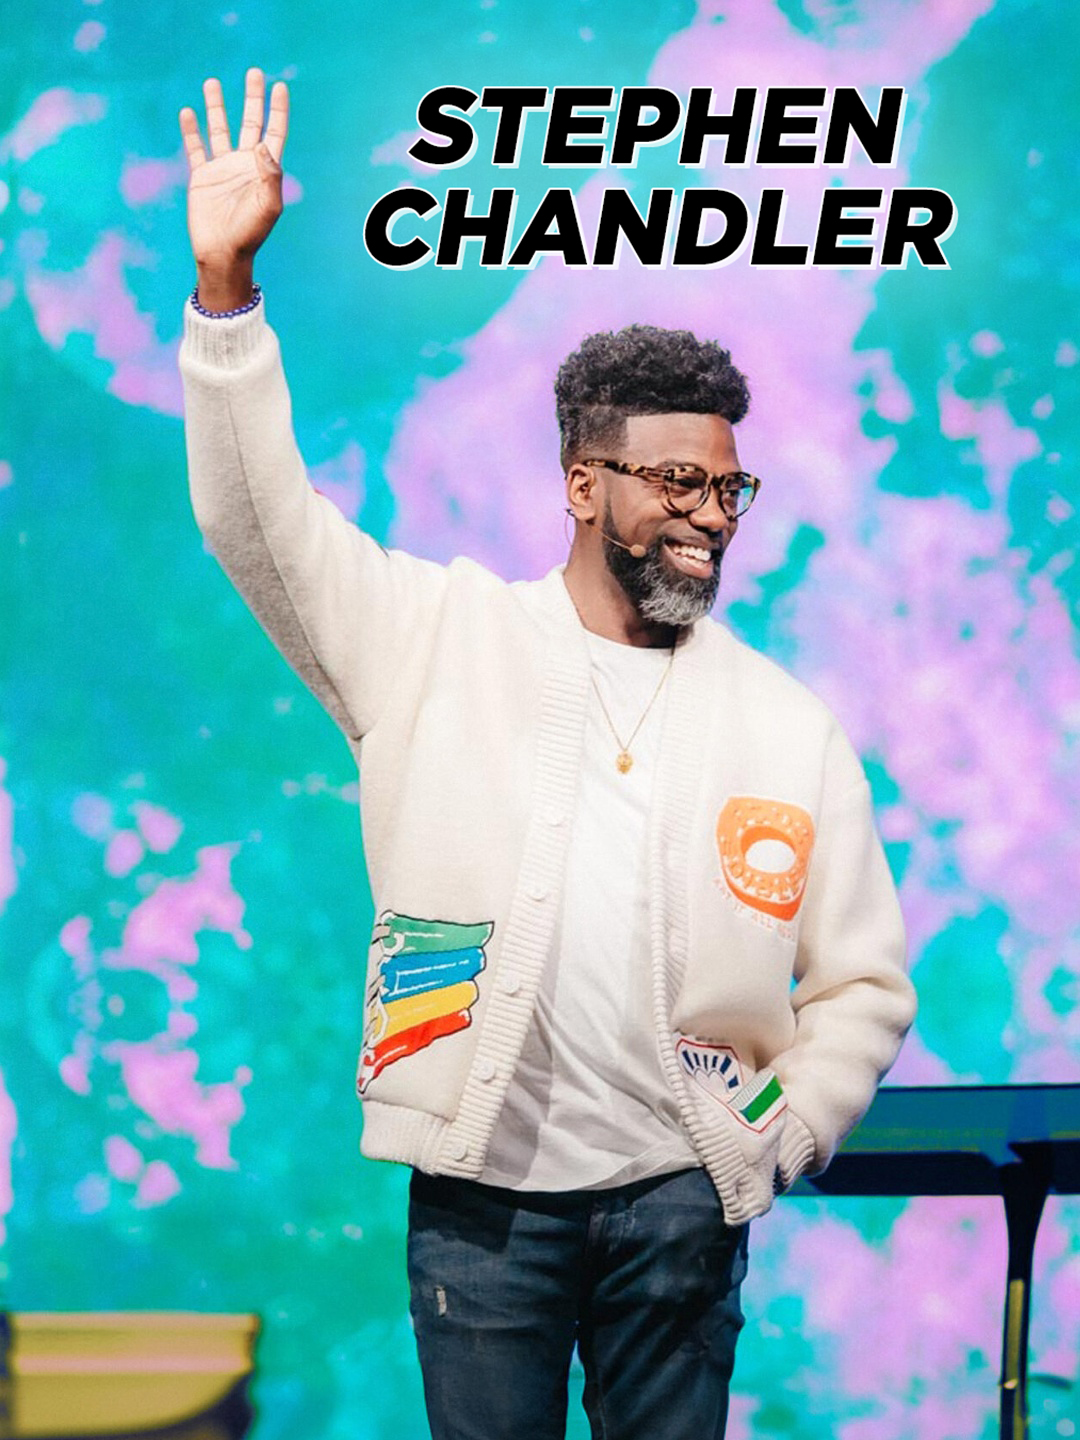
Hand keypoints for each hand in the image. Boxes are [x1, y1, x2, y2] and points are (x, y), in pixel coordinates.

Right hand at [179, 68, 288, 309]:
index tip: (279, 87)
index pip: (273, 133)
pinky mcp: (201, 177)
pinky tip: (189, 112)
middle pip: (249, 123)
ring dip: (217, 106)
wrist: (223, 254)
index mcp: (264, 170)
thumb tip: (262, 144)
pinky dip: (191, 131)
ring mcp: (222, 169)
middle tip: (254, 73)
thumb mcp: (268, 207)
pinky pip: (195, 148)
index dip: (277, 110)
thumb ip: (270, 176)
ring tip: (213, 81)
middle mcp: (244, 164)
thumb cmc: (250, 235)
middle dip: (252, 98)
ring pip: (220, 129)